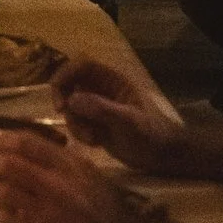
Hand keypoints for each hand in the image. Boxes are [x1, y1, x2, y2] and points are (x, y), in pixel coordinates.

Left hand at [0, 133, 164, 222]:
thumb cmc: (105, 208)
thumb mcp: (89, 174)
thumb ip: (60, 157)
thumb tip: (22, 142)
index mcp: (71, 166)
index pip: (29, 143)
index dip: (5, 140)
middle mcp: (59, 186)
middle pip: (10, 165)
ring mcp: (49, 213)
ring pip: (4, 193)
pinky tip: (2, 218)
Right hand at [49, 58, 190, 176]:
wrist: (163, 157)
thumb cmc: (151, 134)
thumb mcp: (129, 121)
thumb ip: (102, 109)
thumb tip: (72, 100)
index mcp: (112, 80)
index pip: (81, 65)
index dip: (65, 74)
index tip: (58, 95)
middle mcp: (101, 89)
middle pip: (70, 83)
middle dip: (65, 100)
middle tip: (62, 114)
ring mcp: (97, 106)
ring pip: (71, 106)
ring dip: (75, 122)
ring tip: (92, 139)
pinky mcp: (95, 123)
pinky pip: (76, 122)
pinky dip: (80, 133)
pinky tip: (96, 143)